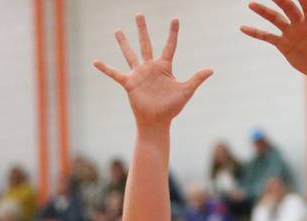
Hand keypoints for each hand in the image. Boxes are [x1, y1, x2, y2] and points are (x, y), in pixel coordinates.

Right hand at [93, 15, 211, 126]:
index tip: (175, 19)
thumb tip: (211, 69)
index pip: (170, 46)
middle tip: (139, 13)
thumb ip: (196, 79)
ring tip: (117, 30)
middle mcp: (150, 67)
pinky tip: (95, 61)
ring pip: (130, 54)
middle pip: (146, 44)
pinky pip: (115, 74)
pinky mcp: (129, 83)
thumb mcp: (186, 91)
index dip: (173, 33)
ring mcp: (139, 74)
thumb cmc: (172, 108)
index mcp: (164, 67)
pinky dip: (105, 68)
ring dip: (123, 43)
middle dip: (142, 29)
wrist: (158, 121)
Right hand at [241, 0, 306, 81]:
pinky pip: (267, 37)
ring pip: (275, 19)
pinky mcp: (284, 45)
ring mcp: (291, 33)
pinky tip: (243, 28)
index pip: (306, 3)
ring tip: (251, 3)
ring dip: (263, 11)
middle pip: (287, 7)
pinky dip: (256, 33)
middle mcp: (300, 23)